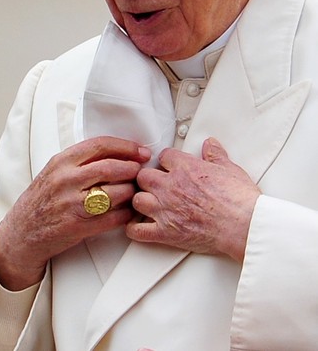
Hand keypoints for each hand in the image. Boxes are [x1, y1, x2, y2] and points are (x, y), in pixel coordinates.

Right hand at [0, 137, 150, 289]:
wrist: (23, 230)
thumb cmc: (43, 198)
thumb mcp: (55, 170)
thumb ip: (80, 160)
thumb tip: (116, 152)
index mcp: (62, 161)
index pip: (100, 145)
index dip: (126, 147)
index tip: (140, 151)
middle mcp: (67, 180)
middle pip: (110, 168)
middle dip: (132, 168)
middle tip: (141, 170)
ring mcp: (72, 204)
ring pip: (115, 193)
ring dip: (131, 192)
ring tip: (135, 191)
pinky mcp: (78, 226)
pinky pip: (112, 218)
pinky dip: (126, 214)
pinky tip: (129, 211)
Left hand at [126, 137, 260, 262]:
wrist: (242, 225)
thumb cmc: (238, 199)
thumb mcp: (229, 168)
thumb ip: (215, 154)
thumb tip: (210, 144)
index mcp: (185, 168)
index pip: (164, 156)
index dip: (166, 161)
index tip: (168, 167)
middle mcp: (170, 186)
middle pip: (143, 176)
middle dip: (147, 180)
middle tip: (155, 185)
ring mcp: (165, 209)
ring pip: (137, 199)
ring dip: (141, 201)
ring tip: (148, 204)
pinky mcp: (165, 232)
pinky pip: (137, 231)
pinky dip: (134, 230)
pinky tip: (137, 227)